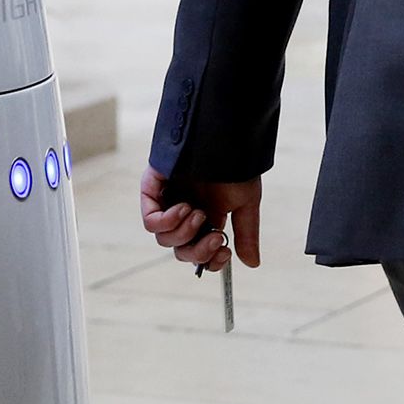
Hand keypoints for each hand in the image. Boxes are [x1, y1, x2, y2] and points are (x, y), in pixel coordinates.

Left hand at [141, 164, 261, 271]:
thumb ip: (245, 234)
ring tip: (199, 213)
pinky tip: (184, 207)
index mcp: (207, 218)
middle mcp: (185, 213)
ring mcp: (167, 203)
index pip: (200, 252)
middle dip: (199, 251)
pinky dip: (168, 221)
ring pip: (165, 240)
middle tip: (215, 237)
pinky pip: (151, 222)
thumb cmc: (235, 164)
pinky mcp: (152, 191)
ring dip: (185, 232)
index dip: (210, 260)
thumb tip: (252, 264)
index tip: (224, 254)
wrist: (224, 139)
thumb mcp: (245, 203)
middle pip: (181, 250)